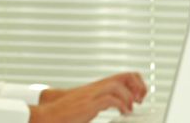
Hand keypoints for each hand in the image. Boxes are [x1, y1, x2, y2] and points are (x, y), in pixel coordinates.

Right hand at [31, 72, 147, 122]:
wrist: (49, 114)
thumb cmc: (66, 112)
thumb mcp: (88, 104)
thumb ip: (99, 101)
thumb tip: (111, 105)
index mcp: (97, 86)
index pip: (123, 76)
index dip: (136, 83)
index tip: (139, 96)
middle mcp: (96, 87)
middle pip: (125, 75)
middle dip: (138, 86)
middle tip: (140, 99)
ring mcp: (92, 94)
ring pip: (118, 85)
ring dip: (129, 97)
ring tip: (130, 108)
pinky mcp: (88, 104)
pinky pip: (110, 99)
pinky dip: (121, 105)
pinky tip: (123, 113)